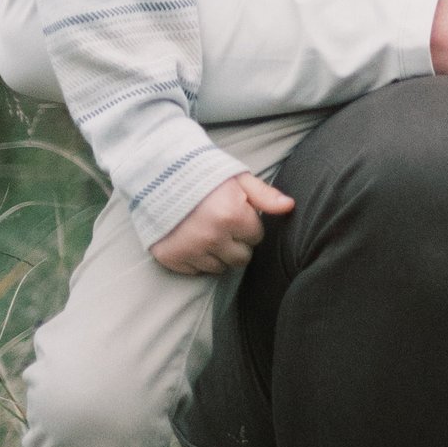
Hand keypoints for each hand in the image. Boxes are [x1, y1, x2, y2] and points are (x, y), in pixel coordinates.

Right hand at [149, 168, 294, 276]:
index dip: (248, 225)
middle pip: (241, 259)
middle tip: (224, 225)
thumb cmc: (203, 174)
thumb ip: (265, 195)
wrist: (156, 174)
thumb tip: (290, 207)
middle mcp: (212, 237)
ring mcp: (190, 250)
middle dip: (237, 244)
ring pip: (220, 268)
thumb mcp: (237, 178)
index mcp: (231, 216)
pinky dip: (198, 259)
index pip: (256, 237)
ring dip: (218, 254)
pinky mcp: (172, 259)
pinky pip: (197, 272)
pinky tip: (192, 239)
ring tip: (207, 231)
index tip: (236, 213)